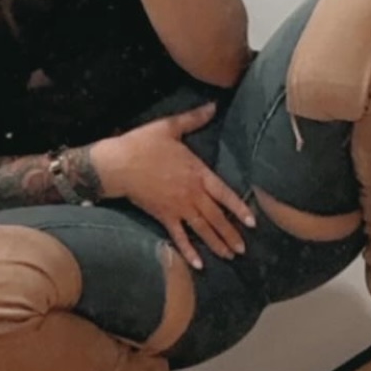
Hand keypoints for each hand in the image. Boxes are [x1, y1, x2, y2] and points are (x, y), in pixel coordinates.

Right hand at [92, 103, 255, 269]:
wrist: (118, 163)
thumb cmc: (143, 144)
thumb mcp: (170, 127)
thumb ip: (194, 119)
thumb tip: (213, 106)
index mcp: (197, 173)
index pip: (224, 193)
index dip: (239, 208)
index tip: (252, 222)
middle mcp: (191, 193)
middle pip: (216, 217)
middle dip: (231, 233)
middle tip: (243, 249)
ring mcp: (177, 207)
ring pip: (202, 229)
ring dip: (217, 243)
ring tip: (230, 256)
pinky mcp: (163, 216)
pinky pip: (179, 236)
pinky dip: (189, 251)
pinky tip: (198, 265)